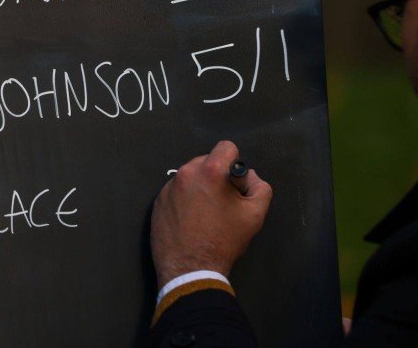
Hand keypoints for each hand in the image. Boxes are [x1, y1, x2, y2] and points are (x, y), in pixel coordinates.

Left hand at [150, 140, 272, 288]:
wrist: (190, 270)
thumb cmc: (224, 240)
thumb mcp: (255, 214)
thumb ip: (260, 187)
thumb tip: (248, 176)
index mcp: (209, 171)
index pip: (226, 147)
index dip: (235, 163)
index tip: (235, 184)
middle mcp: (185, 172)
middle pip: (207, 161)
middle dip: (216, 176)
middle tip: (222, 202)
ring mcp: (168, 187)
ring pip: (190, 177)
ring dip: (199, 187)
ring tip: (205, 215)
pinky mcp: (157, 202)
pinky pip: (176, 191)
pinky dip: (184, 200)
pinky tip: (190, 222)